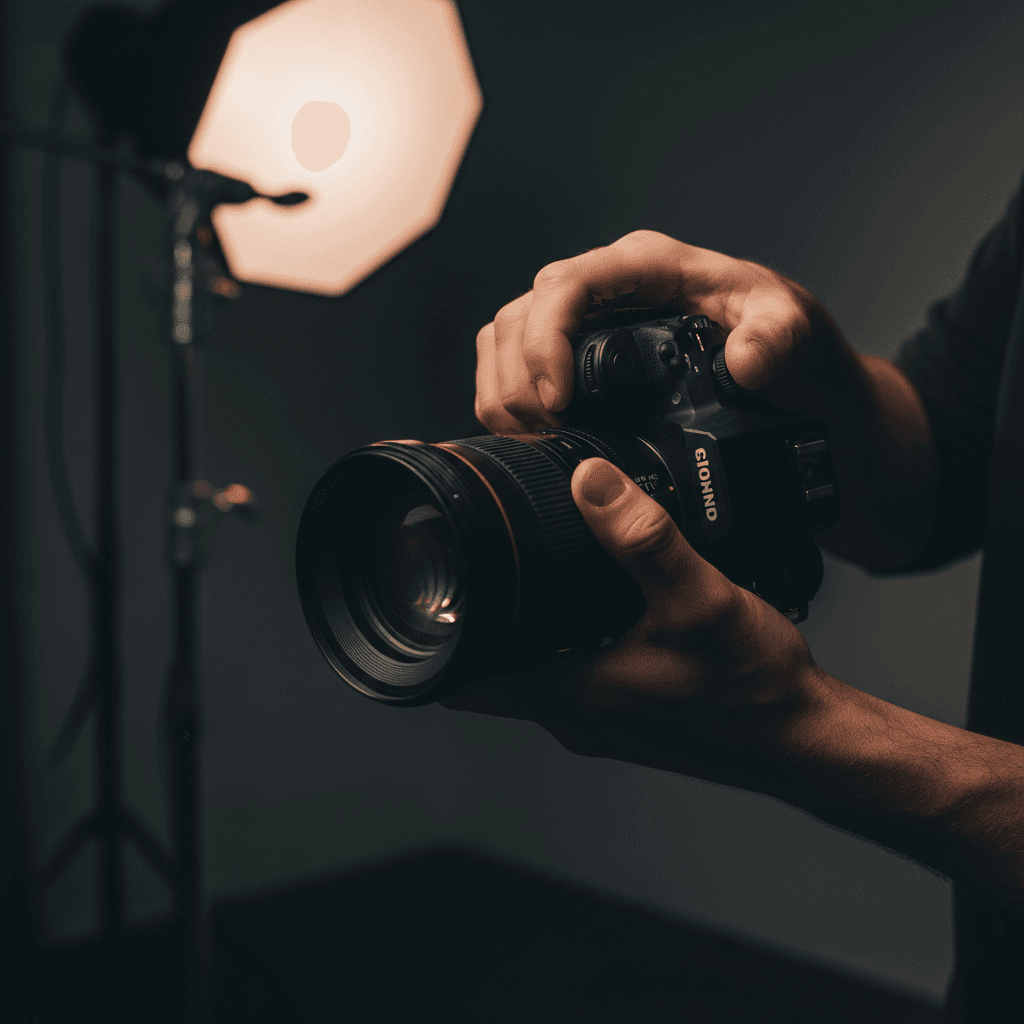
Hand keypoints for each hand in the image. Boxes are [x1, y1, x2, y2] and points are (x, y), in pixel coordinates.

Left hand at [441, 458, 824, 781]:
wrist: (804, 737)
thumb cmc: (753, 689)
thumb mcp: (698, 601)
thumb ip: (642, 539)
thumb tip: (589, 482)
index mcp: (570, 696)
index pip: (464, 681)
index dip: (432, 641)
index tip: (419, 596)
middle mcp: (575, 714)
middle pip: (494, 667)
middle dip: (477, 617)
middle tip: (476, 558)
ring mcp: (602, 716)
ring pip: (535, 667)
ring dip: (524, 625)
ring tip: (529, 566)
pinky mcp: (629, 708)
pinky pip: (574, 669)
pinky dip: (566, 635)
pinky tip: (595, 598)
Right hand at [474, 230, 835, 433]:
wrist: (772, 353)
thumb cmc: (771, 327)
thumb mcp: (786, 326)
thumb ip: (773, 337)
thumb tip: (744, 364)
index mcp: (642, 266)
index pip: (565, 287)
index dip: (545, 342)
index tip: (558, 400)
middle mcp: (601, 285)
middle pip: (520, 316)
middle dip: (519, 380)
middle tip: (545, 432)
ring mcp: (580, 317)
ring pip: (502, 339)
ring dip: (504, 391)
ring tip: (536, 437)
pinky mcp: (568, 349)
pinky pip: (510, 363)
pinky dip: (507, 399)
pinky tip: (531, 433)